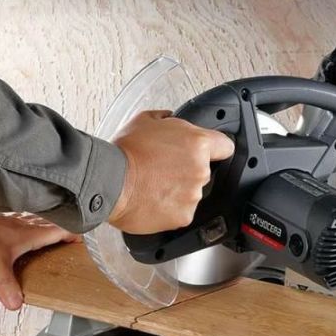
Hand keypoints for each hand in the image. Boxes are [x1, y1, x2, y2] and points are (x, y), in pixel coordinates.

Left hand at [0, 208, 78, 309]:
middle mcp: (23, 224)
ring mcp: (11, 222)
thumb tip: (16, 303)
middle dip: (65, 231)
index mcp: (29, 232)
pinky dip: (29, 229)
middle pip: (51, 225)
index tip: (87, 240)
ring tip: (55, 236)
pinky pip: (22, 224)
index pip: (60, 229)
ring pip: (37, 223)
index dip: (75, 233)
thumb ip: (6, 283)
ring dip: (48, 228)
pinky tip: (22, 236)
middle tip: (76, 240)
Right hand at [109, 110, 234, 233]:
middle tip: (164, 169)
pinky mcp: (183, 216)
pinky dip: (170, 208)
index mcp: (198, 144)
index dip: (216, 148)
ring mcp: (193, 196)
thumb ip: (167, 119)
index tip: (209, 153)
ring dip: (179, 190)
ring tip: (154, 186)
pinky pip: (182, 211)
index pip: (225, 146)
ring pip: (192, 193)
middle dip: (188, 170)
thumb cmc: (125, 151)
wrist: (109, 181)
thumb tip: (170, 119)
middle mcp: (200, 170)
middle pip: (204, 171)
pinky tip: (153, 200)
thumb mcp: (145, 120)